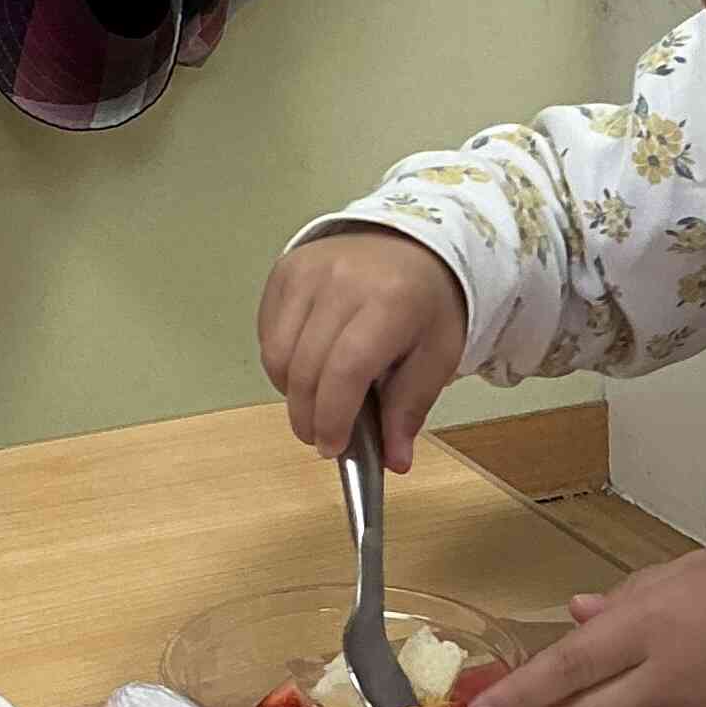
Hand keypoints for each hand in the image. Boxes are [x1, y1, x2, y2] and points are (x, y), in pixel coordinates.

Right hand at [258, 231, 468, 468]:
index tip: (333, 447)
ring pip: (278, 354)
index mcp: (391, 301)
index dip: (333, 417)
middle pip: (306, 367)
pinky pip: (268, 333)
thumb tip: (395, 462)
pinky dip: (281, 363)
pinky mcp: (286, 269)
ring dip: (291, 393)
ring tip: (317, 402)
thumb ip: (411, 408)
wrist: (412, 244)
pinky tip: (307, 367)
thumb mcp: (437, 356)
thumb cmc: (426, 304)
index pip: (346, 370)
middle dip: (308, 416)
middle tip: (322, 438)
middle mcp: (343, 279)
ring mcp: (308, 270)